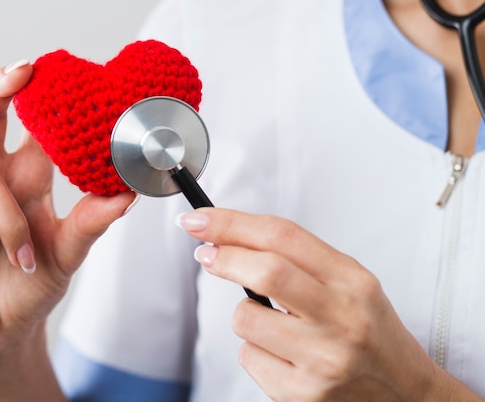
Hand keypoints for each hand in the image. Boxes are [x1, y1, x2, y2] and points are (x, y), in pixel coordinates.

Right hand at [0, 61, 135, 369]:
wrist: (3, 331)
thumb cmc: (32, 285)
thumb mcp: (69, 252)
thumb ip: (93, 222)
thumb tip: (128, 194)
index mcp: (25, 180)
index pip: (26, 127)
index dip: (33, 96)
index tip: (46, 68)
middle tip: (21, 71)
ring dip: (8, 220)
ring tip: (21, 257)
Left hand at [177, 208, 475, 401]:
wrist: (403, 393)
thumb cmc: (369, 331)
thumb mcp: (349, 283)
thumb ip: (297, 259)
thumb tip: (229, 240)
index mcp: (352, 281)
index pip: (283, 237)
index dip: (233, 223)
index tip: (201, 219)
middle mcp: (341, 318)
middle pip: (265, 272)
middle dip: (223, 257)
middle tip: (206, 254)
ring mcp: (322, 359)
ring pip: (246, 319)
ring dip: (245, 316)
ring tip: (273, 325)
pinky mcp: (302, 394)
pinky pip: (249, 358)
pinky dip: (255, 351)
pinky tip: (283, 357)